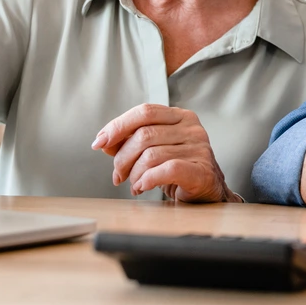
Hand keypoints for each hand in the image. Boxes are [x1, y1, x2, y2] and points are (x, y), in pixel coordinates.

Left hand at [91, 104, 236, 202]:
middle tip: (118, 175)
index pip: (144, 111)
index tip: (98, 143)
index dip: (118, 126)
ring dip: (134, 174)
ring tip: (134, 184)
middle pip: (144, 135)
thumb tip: (104, 142)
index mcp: (180, 116)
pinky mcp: (202, 170)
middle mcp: (192, 128)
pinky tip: (143, 187)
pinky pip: (167, 170)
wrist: (206, 192)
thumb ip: (129, 142)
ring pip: (151, 155)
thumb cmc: (178, 168)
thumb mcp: (153, 150)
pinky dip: (148, 180)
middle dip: (122, 158)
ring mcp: (199, 148)